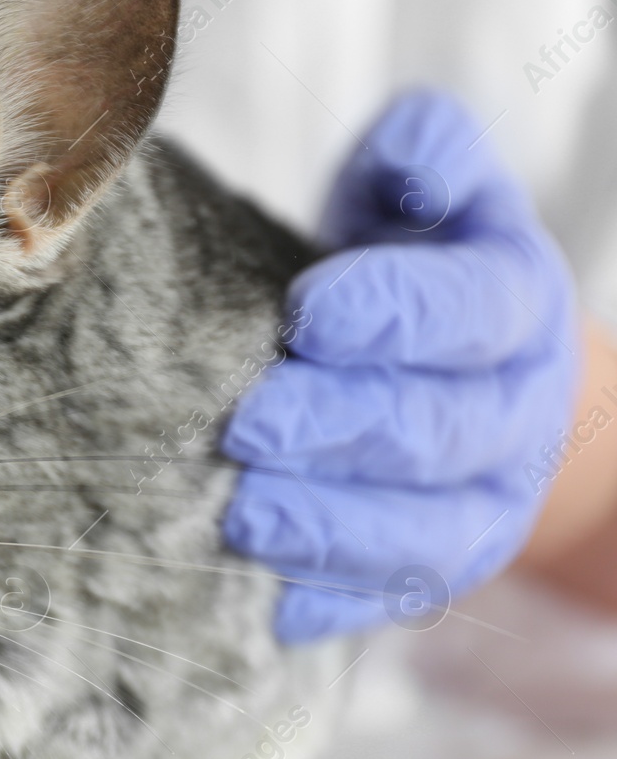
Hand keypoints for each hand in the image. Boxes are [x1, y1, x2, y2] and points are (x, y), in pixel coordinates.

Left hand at [221, 89, 581, 642]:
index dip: (393, 313)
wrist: (460, 364)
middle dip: (338, 430)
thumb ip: (423, 155)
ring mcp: (484, 500)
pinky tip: (267, 606)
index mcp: (513, 304)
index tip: (305, 315)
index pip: (466, 312)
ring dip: (331, 531)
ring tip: (242, 519)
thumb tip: (416, 152)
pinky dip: (333, 604)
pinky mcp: (439, 566)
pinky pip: (392, 598)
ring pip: (422, 533)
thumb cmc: (408, 257)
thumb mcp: (423, 188)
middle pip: (435, 430)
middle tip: (245, 427)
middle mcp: (514, 410)